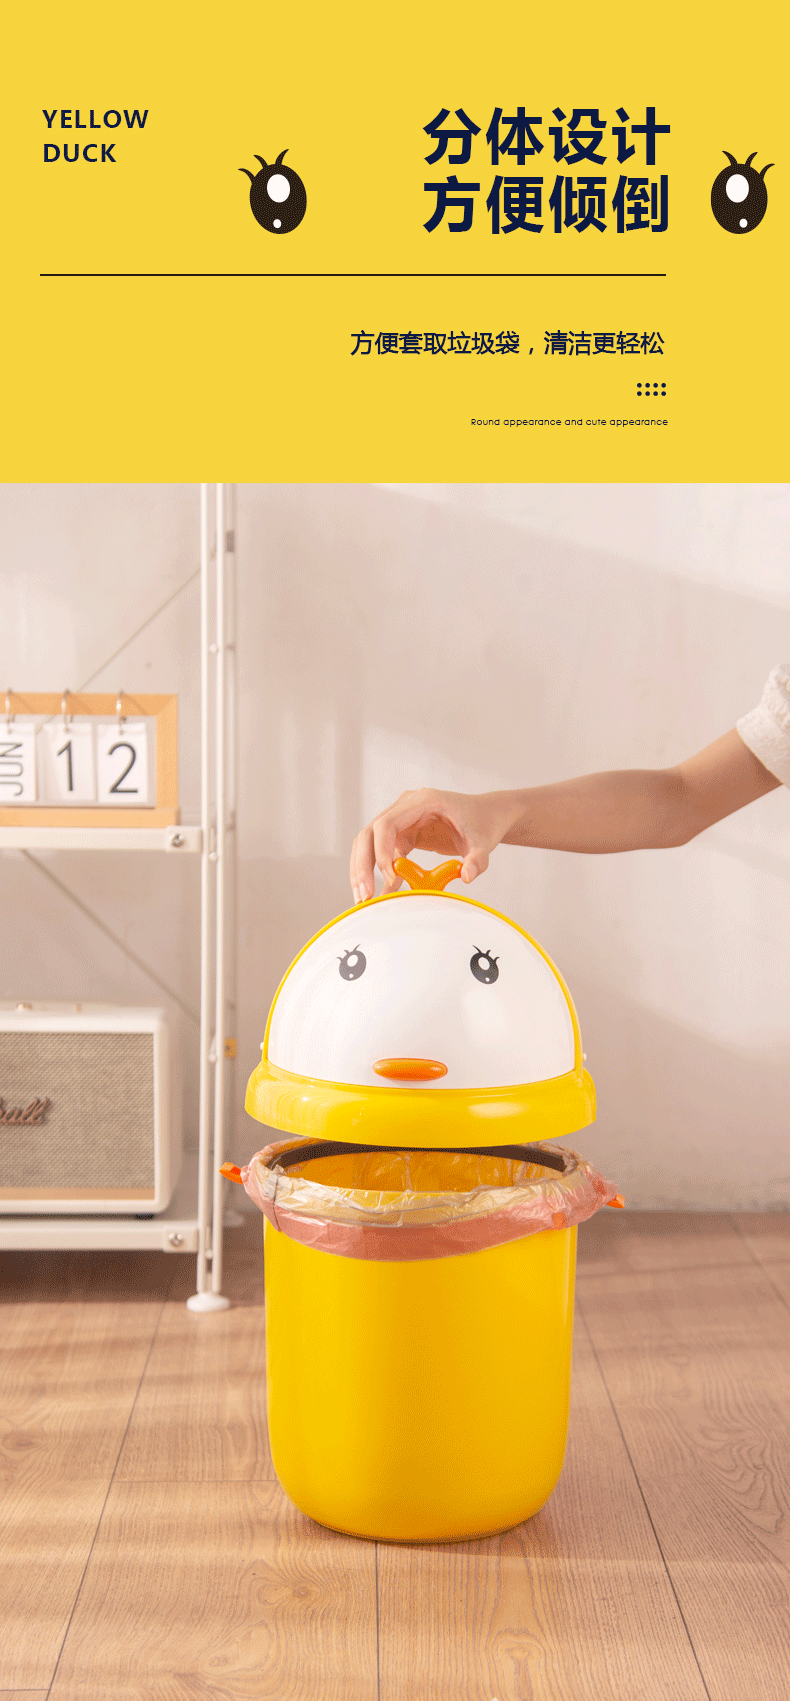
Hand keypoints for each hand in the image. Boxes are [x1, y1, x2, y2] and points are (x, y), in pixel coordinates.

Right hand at [349, 788, 514, 901]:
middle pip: (369, 833)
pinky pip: (381, 852)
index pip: (387, 823)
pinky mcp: (402, 834)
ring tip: (364, 898)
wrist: (487, 816)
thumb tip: (466, 877)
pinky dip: (377, 872)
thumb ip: (477, 859)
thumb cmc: (483, 823)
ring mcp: (401, 820)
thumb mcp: (484, 842)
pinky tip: (380, 895)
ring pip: (369, 843)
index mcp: (423, 801)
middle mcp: (406, 807)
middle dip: (363, 865)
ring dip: (363, 870)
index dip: (382, 850)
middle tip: (364, 895)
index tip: (390, 877)